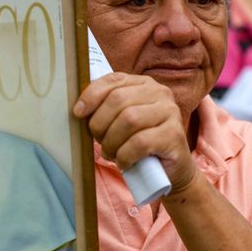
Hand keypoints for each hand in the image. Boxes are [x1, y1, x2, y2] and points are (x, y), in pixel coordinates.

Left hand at [73, 72, 196, 192]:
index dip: (91, 95)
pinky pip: (140, 142)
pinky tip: (124, 162)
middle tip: (99, 141)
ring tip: (111, 153)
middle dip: (100, 123)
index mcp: (144, 84)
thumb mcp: (122, 120)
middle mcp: (160, 92)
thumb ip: (106, 108)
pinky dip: (125, 155)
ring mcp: (170, 112)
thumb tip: (79, 108)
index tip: (78, 112)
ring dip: (112, 141)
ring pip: (129, 119)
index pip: (113, 80)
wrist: (171, 170)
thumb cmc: (140, 143)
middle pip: (118, 100)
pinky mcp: (174, 135)